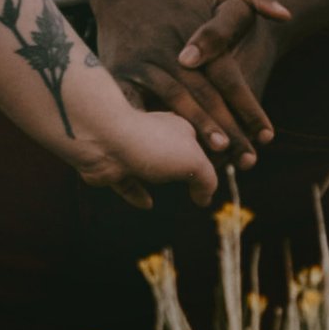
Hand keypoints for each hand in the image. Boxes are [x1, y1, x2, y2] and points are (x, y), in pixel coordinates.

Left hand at [64, 91, 219, 213]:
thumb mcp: (194, 162)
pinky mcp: (113, 166)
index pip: (203, 139)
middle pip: (174, 149)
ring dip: (158, 175)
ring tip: (169, 186)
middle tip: (197, 184)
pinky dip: (136, 192)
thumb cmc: (152, 145)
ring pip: (149, 163)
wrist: (103, 140)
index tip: (225, 170)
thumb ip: (207, 180)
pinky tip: (146, 204)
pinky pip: (127, 181)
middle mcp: (156, 133)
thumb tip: (205, 198)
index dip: (214, 153)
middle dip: (184, 161)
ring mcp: (132, 148)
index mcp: (179, 125)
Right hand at [86, 0, 285, 168]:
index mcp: (196, 34)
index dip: (248, 106)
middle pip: (203, 95)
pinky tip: (168, 150)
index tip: (267, 135)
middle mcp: (169, 50)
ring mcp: (143, 62)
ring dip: (197, 129)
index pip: (228, 75)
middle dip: (228, 128)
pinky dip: (154, 128)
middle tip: (248, 157)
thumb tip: (285, 15)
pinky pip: (138, 106)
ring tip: (218, 154)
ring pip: (175, 102)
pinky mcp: (120, 74)